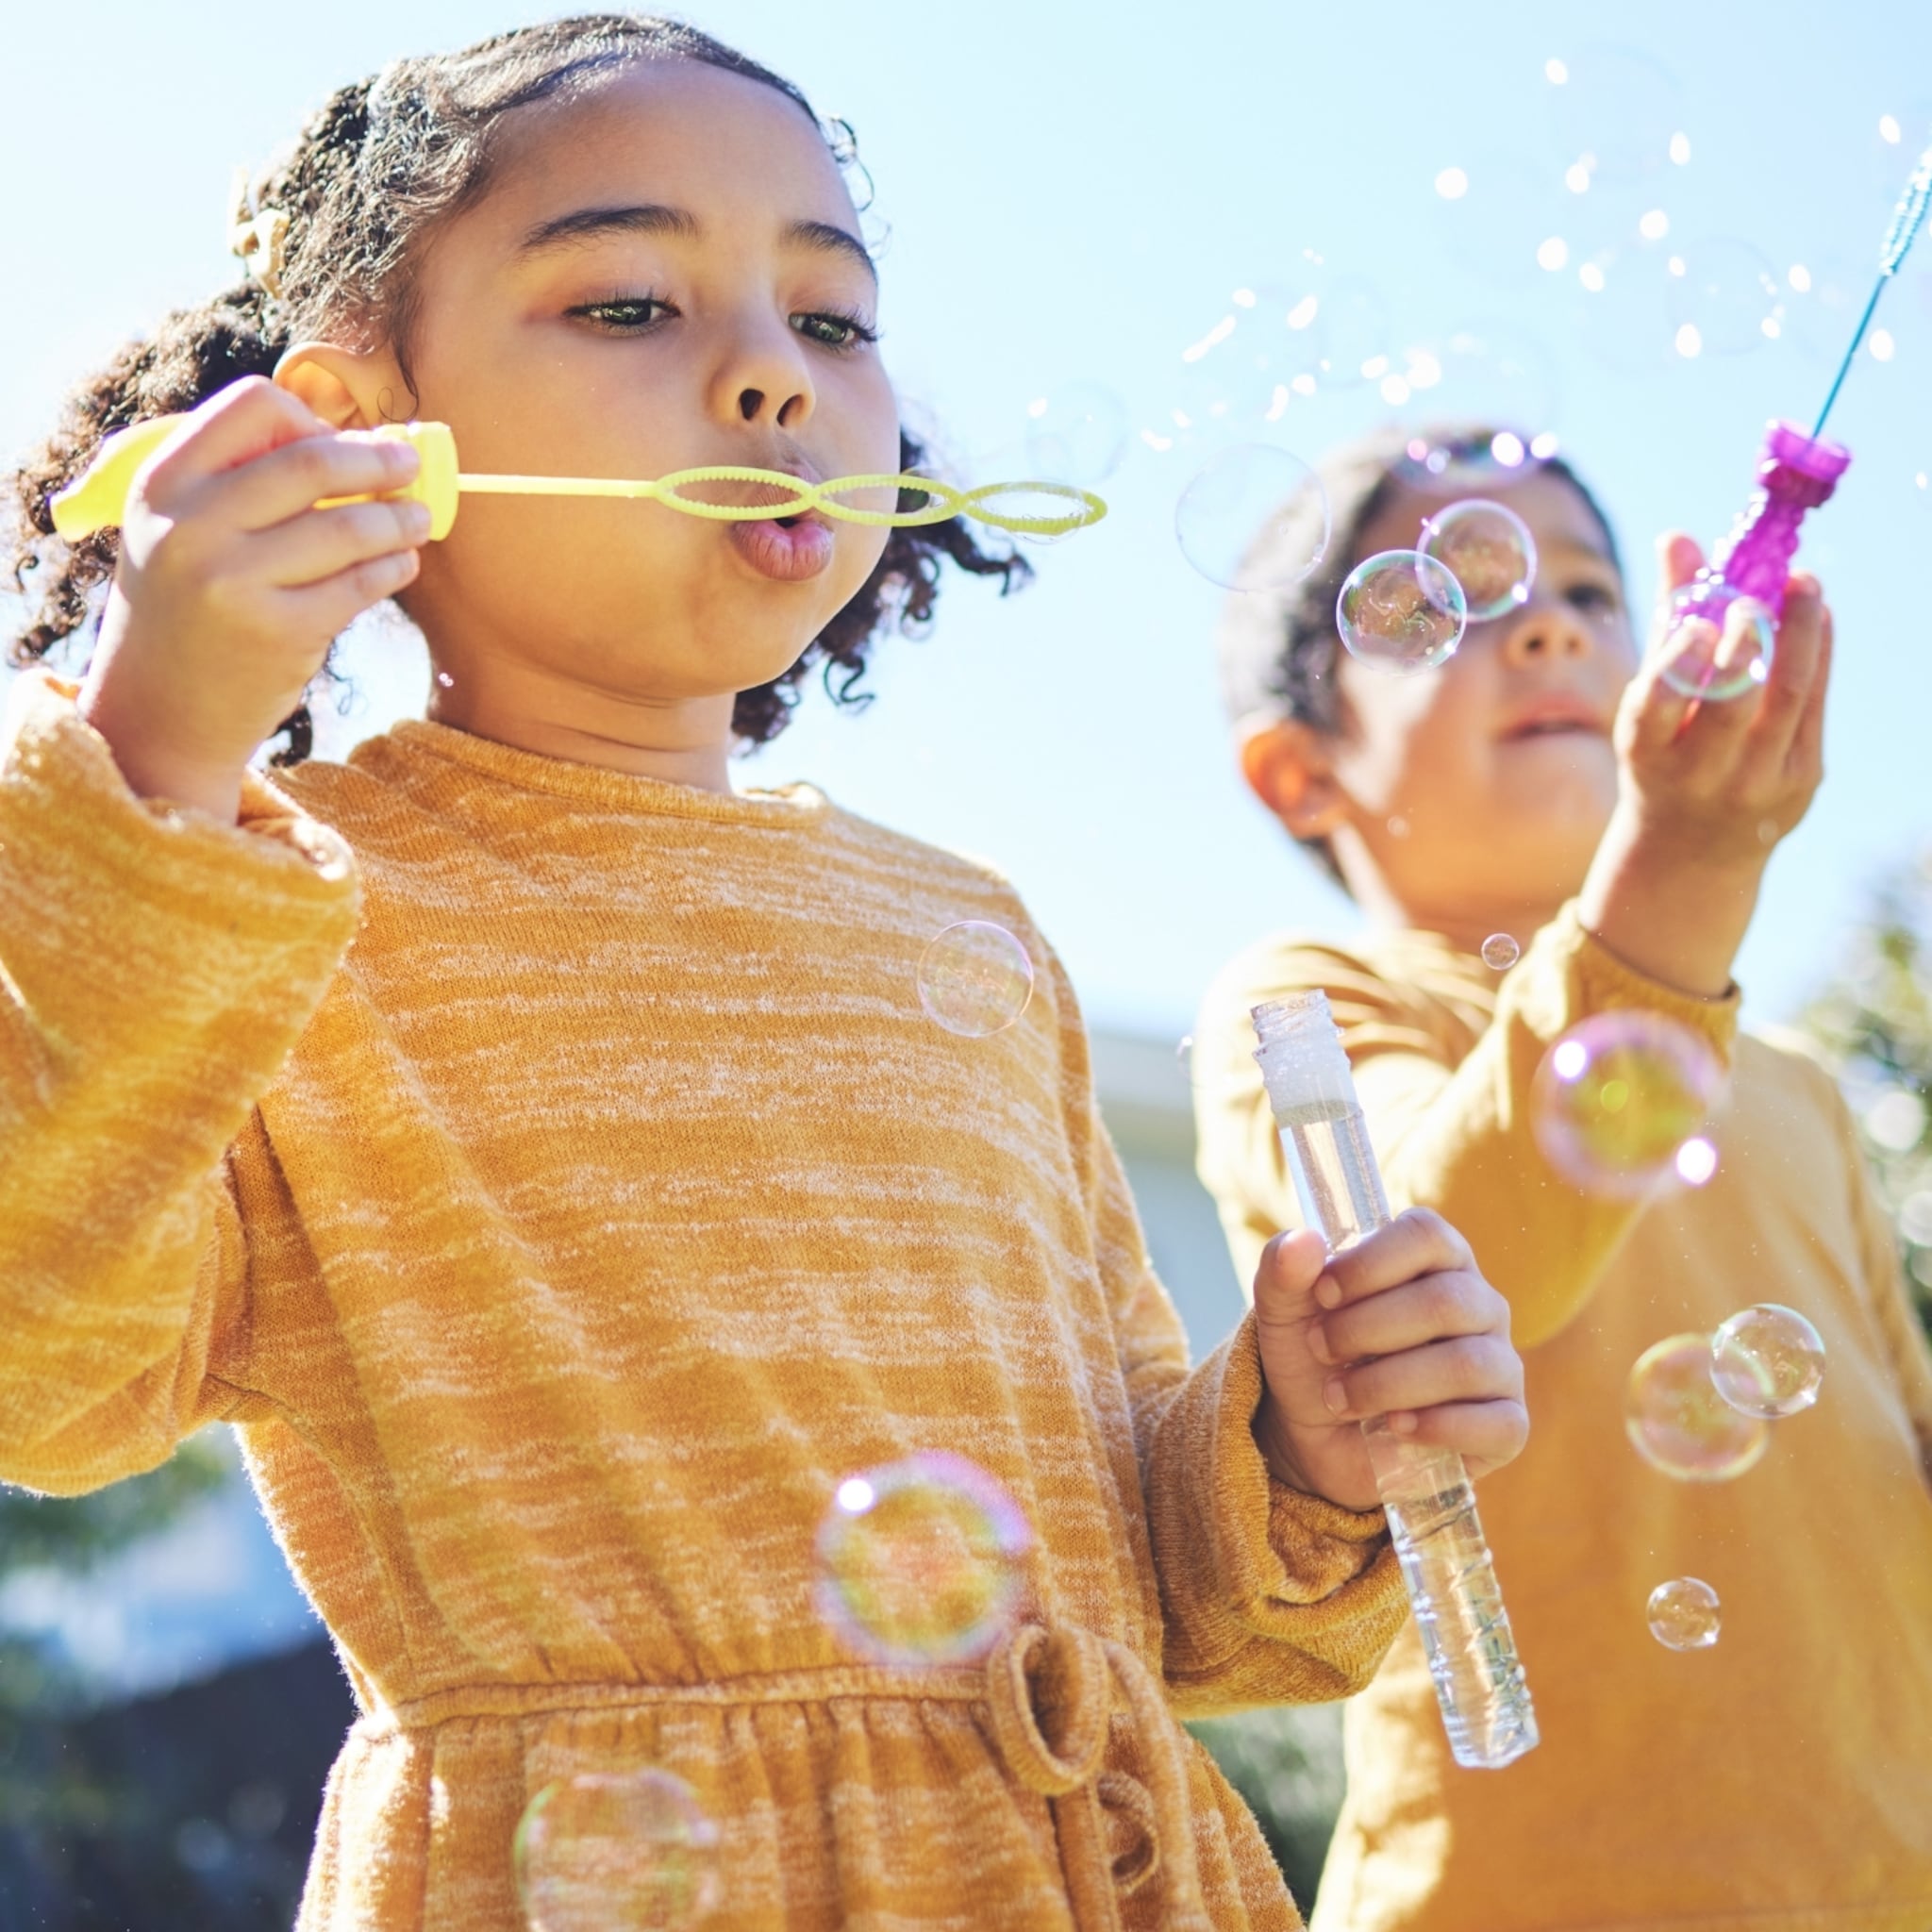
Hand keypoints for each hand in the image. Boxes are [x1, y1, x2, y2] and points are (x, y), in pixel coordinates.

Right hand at [77, 377, 427, 820]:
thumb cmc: (189, 604)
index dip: (311, 419)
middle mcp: (192, 526)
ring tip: (417, 519)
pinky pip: (359, 585)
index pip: (254, 406)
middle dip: (376, 461)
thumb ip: (242, 479)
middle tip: (408, 465)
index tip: (339, 443)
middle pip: (312, 462)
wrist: (160, 708)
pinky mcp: (279, 632)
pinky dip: (394, 567)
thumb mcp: (182, 527)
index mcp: (165, 481)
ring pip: (347, 528)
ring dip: (398, 519)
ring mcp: (235, 581)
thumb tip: (354, 442)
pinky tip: (402, 564)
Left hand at [1251, 1208, 1526, 1512]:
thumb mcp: (1284, 1315)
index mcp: (1435, 1259)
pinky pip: (1497, 1423)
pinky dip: (1436, 1427)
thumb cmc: (1317, 1358)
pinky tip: (1394, 1427)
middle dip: (1366, 1330)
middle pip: (1445, 1301)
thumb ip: (1283, 1272)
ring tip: (1340, 1398)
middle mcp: (1479, 1304)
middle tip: (1322, 1350)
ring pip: (1465, 1365)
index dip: (1370, 1263)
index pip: (1427, 1235)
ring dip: (1387, 1384)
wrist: (1322, 1438)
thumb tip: (1302, 1241)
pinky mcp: (1508, 1424)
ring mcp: (1500, 1364)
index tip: (1323, 1294)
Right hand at [1575, 534, 1831, 996]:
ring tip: (1805, 584)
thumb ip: (1668, 618)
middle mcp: (1699, 775)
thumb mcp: (1649, 703)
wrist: (1693, 850)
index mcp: (1647, 755)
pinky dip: (1818, 654)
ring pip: (1785, 701)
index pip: (1655, 712)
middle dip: (1746, 650)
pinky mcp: (1800, 781)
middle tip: (1757, 600)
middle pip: (1730, 709)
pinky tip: (1818, 613)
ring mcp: (1755, 782)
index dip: (1677, 669)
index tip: (1698, 628)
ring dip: (1799, 637)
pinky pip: (1814, 708)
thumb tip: (1679, 537)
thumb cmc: (1665, 754)